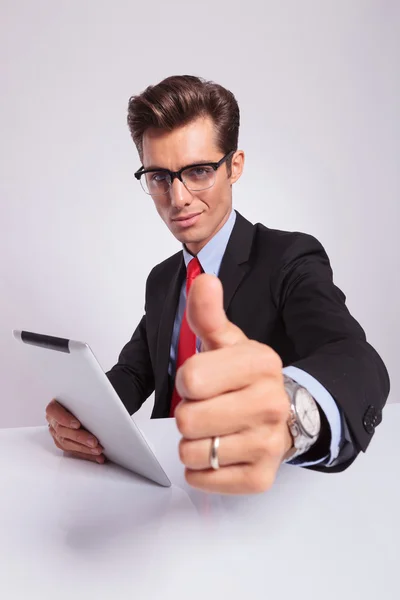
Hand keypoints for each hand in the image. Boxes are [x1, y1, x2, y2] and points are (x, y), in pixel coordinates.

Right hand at [45, 400, 104, 463]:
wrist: (77, 408)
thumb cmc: (79, 400)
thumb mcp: (79, 397)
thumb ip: (83, 399)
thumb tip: (96, 397)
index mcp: (54, 406)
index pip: (54, 411)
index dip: (64, 418)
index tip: (77, 424)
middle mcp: (53, 421)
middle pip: (62, 430)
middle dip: (80, 438)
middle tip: (93, 442)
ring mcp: (56, 433)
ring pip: (67, 443)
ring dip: (84, 449)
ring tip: (97, 450)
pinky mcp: (63, 443)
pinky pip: (73, 451)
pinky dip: (86, 454)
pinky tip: (96, 456)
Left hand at [175, 274, 293, 494]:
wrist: (287, 414)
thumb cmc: (247, 378)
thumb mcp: (228, 342)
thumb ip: (208, 314)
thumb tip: (204, 281)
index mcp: (261, 363)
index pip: (191, 378)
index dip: (188, 380)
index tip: (203, 380)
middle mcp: (270, 404)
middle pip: (187, 419)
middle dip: (189, 413)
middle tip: (209, 406)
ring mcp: (268, 443)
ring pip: (191, 452)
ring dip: (194, 442)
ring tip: (216, 428)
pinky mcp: (260, 477)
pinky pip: (202, 479)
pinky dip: (202, 469)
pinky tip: (220, 450)